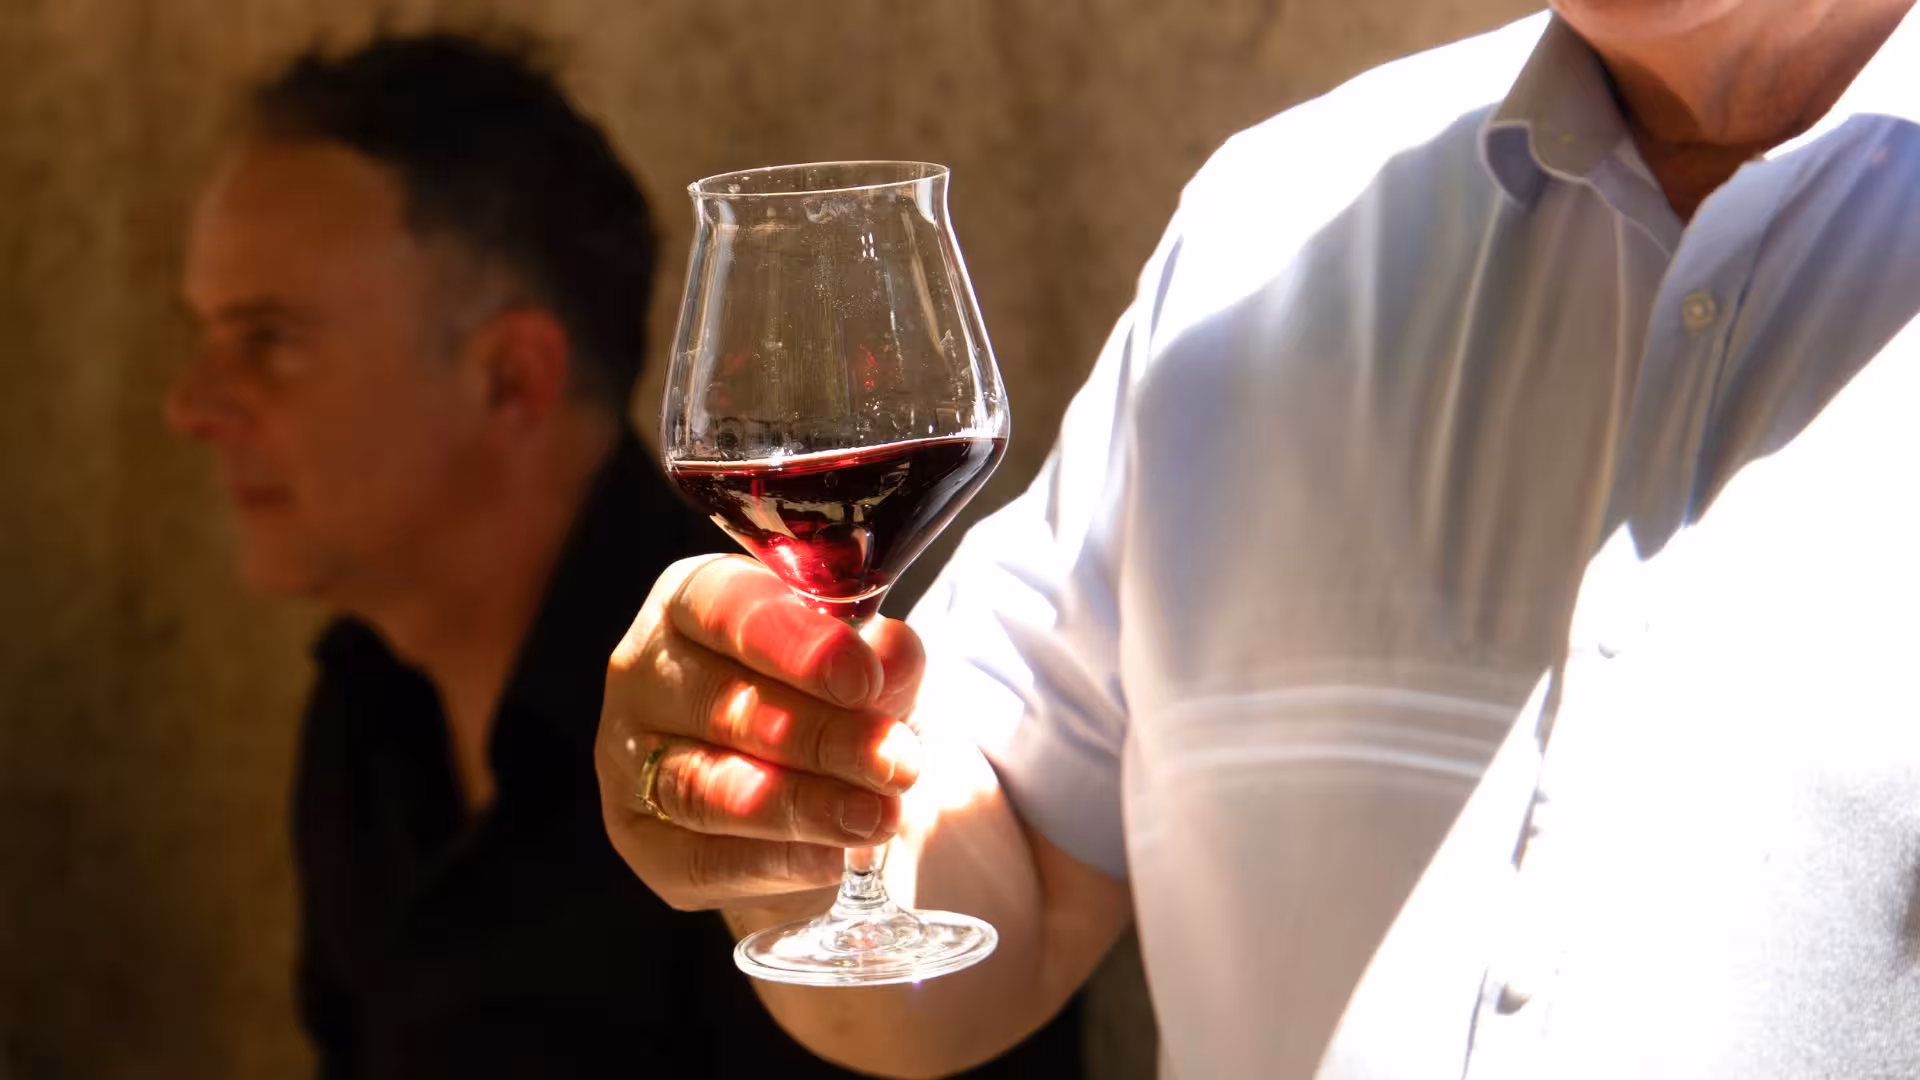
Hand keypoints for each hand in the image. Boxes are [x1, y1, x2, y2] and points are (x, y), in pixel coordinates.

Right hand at [595, 554, 928, 913]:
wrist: (813, 794)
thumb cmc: (834, 704)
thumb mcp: (869, 671)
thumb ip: (882, 661)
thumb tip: (894, 652)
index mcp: (693, 600)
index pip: (728, 608)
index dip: (797, 645)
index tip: (863, 678)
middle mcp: (644, 672)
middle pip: (720, 704)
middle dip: (819, 737)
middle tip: (896, 763)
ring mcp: (627, 758)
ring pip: (705, 787)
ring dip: (799, 805)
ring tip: (876, 817)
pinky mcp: (639, 839)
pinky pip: (698, 857)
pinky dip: (771, 862)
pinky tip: (831, 860)